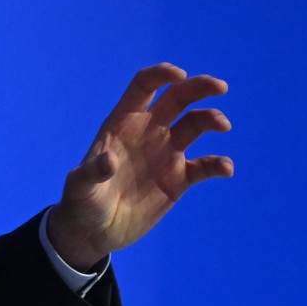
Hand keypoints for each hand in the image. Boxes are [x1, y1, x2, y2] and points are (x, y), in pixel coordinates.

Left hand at [46, 63, 233, 270]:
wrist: (95, 230)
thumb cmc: (82, 201)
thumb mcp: (80, 187)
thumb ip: (92, 173)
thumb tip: (109, 161)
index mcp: (123, 122)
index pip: (144, 86)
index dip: (161, 75)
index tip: (180, 75)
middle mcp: (148, 131)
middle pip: (177, 98)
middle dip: (198, 88)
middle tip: (221, 87)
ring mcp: (165, 153)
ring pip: (194, 125)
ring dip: (211, 119)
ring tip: (222, 125)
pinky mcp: (178, 179)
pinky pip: (204, 166)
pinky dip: (218, 164)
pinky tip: (226, 169)